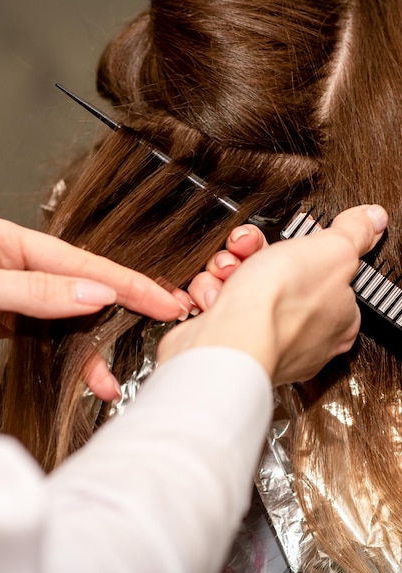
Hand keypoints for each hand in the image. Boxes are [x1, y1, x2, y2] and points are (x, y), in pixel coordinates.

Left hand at [0, 211, 185, 399]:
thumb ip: (34, 289)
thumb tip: (94, 294)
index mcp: (10, 242)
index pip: (85, 263)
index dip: (131, 285)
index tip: (166, 301)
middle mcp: (16, 265)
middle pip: (85, 287)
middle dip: (127, 309)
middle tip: (167, 320)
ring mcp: (10, 293)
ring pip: (65, 318)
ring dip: (90, 350)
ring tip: (110, 380)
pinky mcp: (1, 318)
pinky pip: (43, 335)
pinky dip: (64, 357)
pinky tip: (81, 374)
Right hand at [158, 204, 387, 385]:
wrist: (225, 343)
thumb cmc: (277, 307)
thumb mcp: (331, 252)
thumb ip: (354, 234)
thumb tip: (373, 219)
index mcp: (338, 317)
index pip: (327, 273)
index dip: (304, 250)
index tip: (293, 240)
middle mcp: (302, 335)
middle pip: (278, 276)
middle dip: (255, 255)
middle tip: (250, 252)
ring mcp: (262, 339)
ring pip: (242, 287)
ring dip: (227, 270)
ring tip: (226, 273)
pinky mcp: (229, 342)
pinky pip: (218, 306)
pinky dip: (209, 294)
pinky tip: (213, 296)